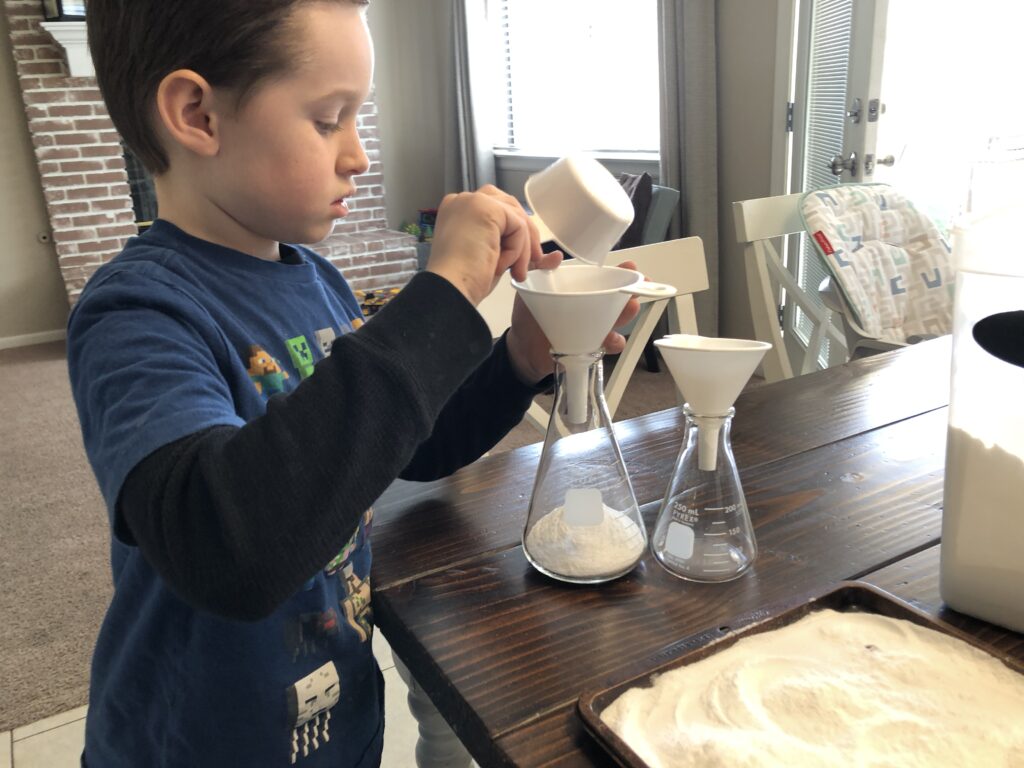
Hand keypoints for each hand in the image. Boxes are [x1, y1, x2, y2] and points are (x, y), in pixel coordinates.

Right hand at [425, 185, 542, 305]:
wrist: (448, 290)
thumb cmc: (462, 281)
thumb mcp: (491, 257)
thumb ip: (511, 246)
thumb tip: (552, 256)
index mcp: (457, 211)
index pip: (496, 210)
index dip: (515, 233)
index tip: (523, 260)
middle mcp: (462, 201)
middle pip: (509, 206)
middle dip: (526, 235)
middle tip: (534, 262)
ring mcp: (473, 201)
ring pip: (516, 217)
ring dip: (522, 248)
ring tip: (515, 272)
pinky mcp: (486, 208)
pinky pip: (518, 226)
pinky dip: (517, 250)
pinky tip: (501, 267)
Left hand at [506, 259, 642, 383]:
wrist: (522, 347)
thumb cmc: (530, 314)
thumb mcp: (531, 287)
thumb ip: (540, 268)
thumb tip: (556, 256)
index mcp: (581, 290)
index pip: (606, 279)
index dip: (622, 273)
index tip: (631, 268)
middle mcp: (592, 308)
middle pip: (618, 299)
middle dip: (631, 292)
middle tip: (635, 289)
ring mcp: (593, 328)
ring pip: (617, 320)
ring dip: (626, 315)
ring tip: (630, 309)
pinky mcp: (590, 346)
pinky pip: (608, 345)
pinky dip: (613, 342)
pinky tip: (609, 339)